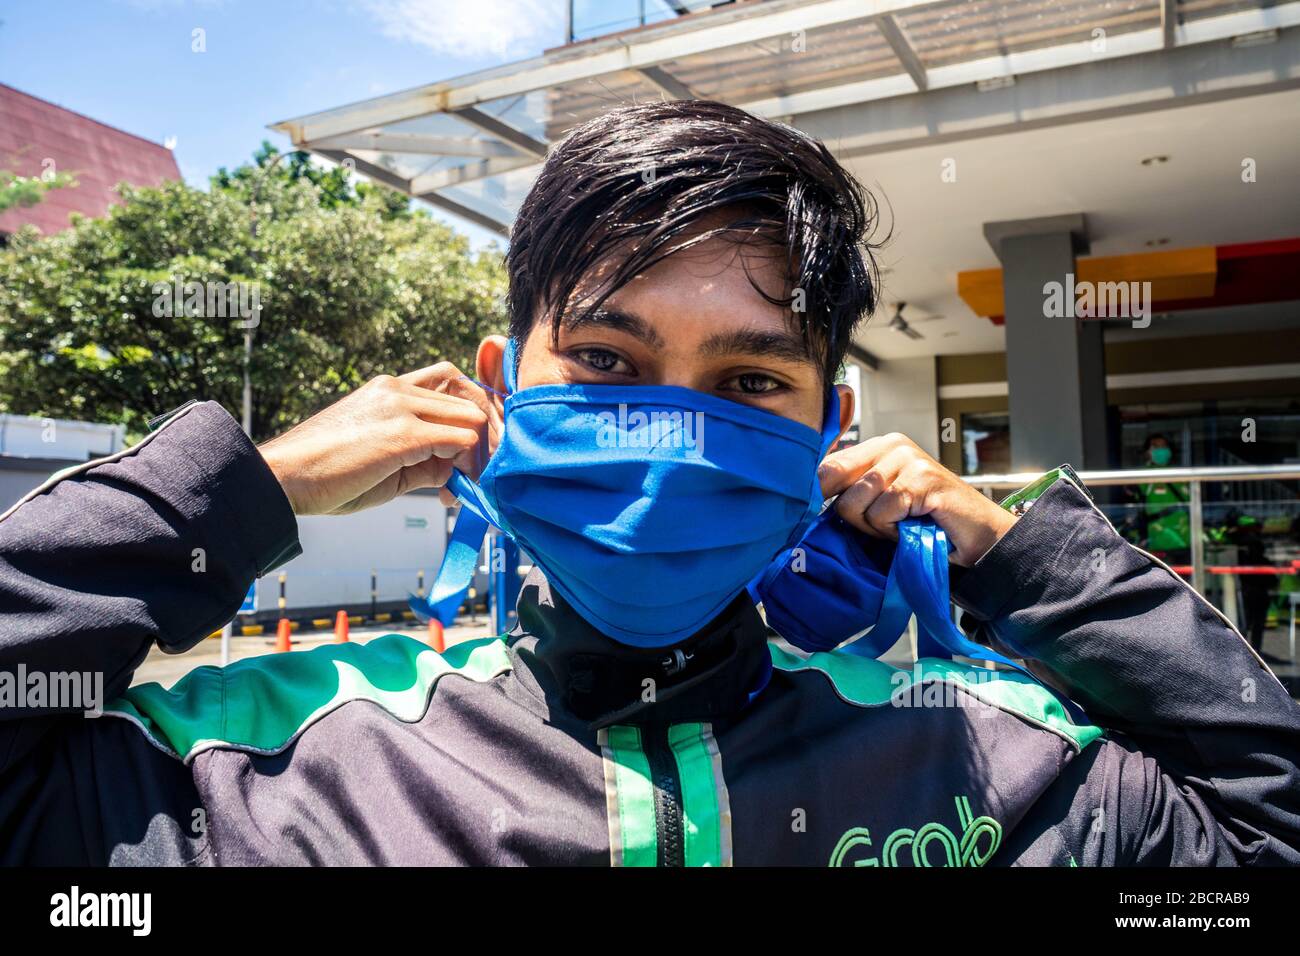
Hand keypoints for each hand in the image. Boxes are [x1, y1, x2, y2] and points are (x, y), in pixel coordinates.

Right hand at [257, 363, 501, 515]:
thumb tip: (454, 471)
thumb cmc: (324, 475)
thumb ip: (420, 458)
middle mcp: (397, 388)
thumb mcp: (381, 460)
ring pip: (471, 417)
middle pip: (469, 397)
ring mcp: (401, 407)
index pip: (451, 384)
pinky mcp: (404, 434)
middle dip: (481, 436)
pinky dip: (467, 467)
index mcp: (388, 388)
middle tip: (473, 474)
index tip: (464, 454)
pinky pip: (461, 441)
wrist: (282, 478)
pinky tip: (449, 493)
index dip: (466, 416)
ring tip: (463, 486)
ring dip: (476, 453)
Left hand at [817, 432, 1014, 566]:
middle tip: (880, 525)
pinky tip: (914, 527)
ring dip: (875, 526)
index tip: (816, 514)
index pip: (827, 465)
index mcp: (877, 445)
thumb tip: (804, 497)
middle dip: (851, 514)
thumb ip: (850, 492)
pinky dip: (893, 531)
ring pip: (856, 502)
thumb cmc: (924, 523)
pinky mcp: (921, 479)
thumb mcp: (880, 502)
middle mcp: (891, 444)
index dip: (816, 493)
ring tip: (902, 525)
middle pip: (834, 481)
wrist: (977, 537)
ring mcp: (907, 458)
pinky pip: (882, 513)